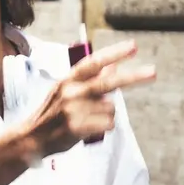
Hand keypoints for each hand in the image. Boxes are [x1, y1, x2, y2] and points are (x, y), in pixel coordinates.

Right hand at [22, 40, 155, 157]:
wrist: (31, 138)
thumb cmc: (52, 113)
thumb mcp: (66, 90)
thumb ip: (89, 79)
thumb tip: (113, 66)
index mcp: (68, 80)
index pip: (93, 62)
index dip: (114, 54)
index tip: (133, 47)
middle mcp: (70, 92)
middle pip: (108, 83)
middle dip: (133, 76)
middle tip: (153, 72)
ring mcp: (73, 110)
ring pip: (111, 108)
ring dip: (106, 115)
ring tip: (89, 120)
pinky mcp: (77, 127)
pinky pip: (108, 124)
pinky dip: (104, 128)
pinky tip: (89, 129)